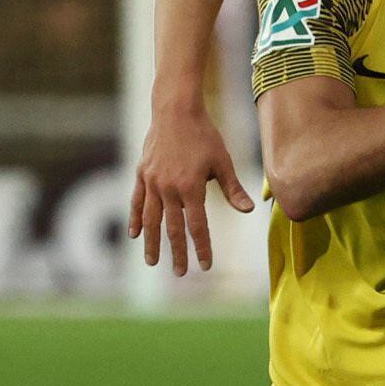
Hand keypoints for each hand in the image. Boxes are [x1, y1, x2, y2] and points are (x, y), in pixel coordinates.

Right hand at [129, 102, 253, 274]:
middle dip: (177, 252)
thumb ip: (233, 189)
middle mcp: (168, 188)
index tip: (205, 265)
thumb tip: (250, 210)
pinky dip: (135, 219)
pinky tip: (134, 234)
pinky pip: (136, 201)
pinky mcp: (142, 174)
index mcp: (191, 188)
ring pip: (150, 219)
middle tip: (180, 273)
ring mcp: (151, 182)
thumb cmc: (205, 136)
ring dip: (151, 242)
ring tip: (152, 262)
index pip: (197, 226)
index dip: (202, 247)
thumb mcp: (223, 162)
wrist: (175, 112)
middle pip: (172, 228)